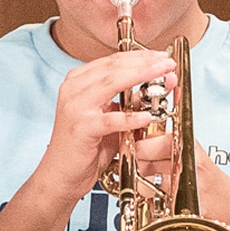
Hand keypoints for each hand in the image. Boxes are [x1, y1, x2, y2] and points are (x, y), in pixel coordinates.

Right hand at [38, 49, 176, 205]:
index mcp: (79, 81)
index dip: (140, 56)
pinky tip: (146, 117)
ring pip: (112, 83)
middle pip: (115, 67)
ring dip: (141, 78)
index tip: (163, 56)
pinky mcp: (80, 128)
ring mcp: (75, 107)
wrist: (61, 174)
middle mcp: (74, 88)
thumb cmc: (87, 146)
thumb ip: (133, 100)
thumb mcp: (112, 117)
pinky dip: (130, 118)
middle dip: (146, 62)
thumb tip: (163, 81)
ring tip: (164, 77)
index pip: (113, 60)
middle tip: (169, 63)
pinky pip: (110, 120)